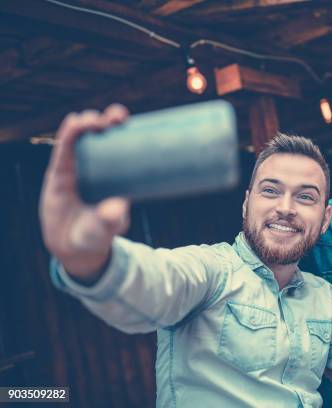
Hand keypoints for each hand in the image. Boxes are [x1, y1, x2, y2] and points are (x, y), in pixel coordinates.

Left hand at [39, 104, 130, 282]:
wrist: (85, 248)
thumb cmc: (83, 239)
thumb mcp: (92, 234)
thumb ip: (103, 223)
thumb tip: (118, 208)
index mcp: (62, 179)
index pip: (65, 147)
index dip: (76, 130)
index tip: (90, 121)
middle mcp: (77, 169)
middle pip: (81, 136)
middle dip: (94, 121)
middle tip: (111, 118)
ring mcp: (95, 171)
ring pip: (99, 139)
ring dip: (109, 122)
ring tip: (121, 115)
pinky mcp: (112, 176)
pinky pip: (115, 152)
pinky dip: (123, 136)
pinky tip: (131, 126)